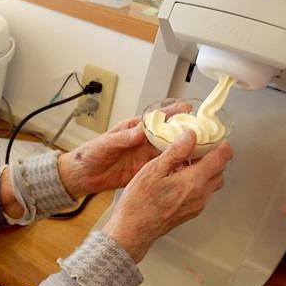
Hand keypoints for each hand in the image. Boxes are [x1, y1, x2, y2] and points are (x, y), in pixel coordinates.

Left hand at [57, 103, 190, 198]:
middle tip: (203, 131)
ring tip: (202, 150)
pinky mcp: (144, 171)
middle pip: (168, 134)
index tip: (187, 109)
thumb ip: (124, 138)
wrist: (82, 175)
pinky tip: (186, 169)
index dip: (172, 113)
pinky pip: (163, 167)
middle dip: (185, 132)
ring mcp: (145, 156)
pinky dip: (175, 167)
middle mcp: (143, 141)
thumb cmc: (90, 154)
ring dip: (184, 150)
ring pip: (169, 151)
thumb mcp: (107, 143)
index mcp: (134, 129)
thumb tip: (141, 130)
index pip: (156, 118)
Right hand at [101, 130, 231, 260]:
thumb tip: (190, 136)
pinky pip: (202, 193)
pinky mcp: (190, 212)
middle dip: (213, 157)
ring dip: (205, 170)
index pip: (221, 158)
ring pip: (212, 183)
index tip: (213, 138)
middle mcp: (200, 195)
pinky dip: (197, 182)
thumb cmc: (138, 203)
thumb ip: (175, 152)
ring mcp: (197, 206)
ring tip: (185, 163)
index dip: (221, 145)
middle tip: (197, 148)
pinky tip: (178, 178)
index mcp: (193, 181)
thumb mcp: (152, 170)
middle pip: (220, 170)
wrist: (133, 231)